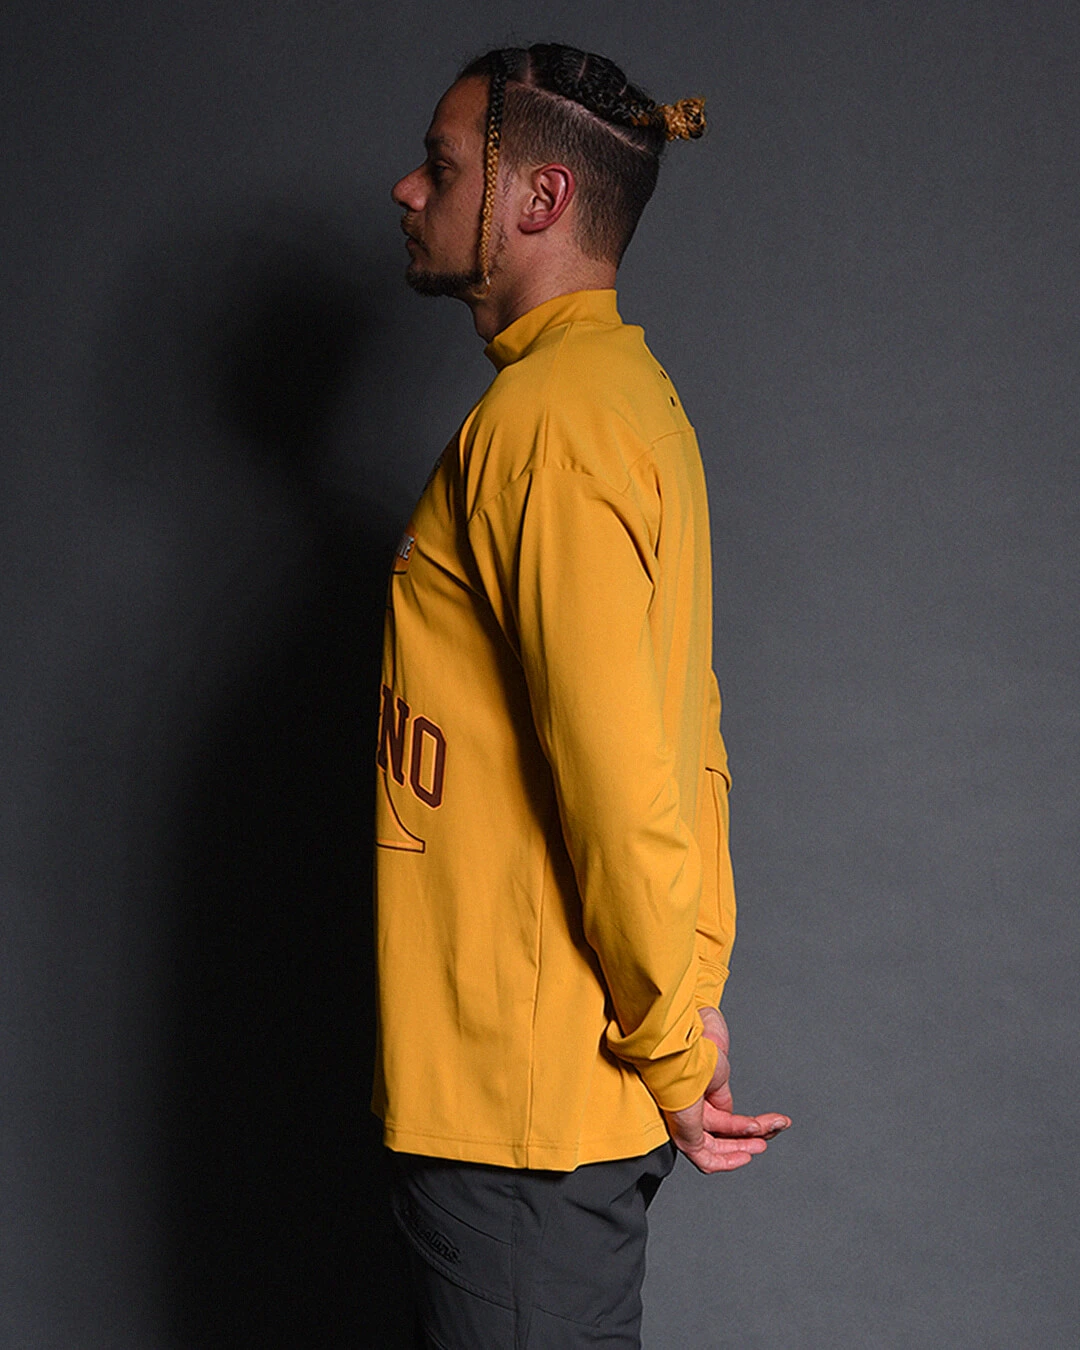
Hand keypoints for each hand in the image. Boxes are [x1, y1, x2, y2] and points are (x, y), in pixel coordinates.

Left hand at [661, 1007, 790, 1173]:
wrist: (688, 1042)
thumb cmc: (697, 1046)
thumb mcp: (721, 1070)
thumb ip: (724, 1092)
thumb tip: (731, 1110)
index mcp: (696, 1094)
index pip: (725, 1119)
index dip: (751, 1124)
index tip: (777, 1120)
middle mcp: (689, 1110)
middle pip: (724, 1134)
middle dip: (753, 1135)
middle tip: (775, 1129)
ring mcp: (685, 1123)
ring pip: (717, 1147)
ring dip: (744, 1146)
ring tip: (763, 1142)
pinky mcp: (684, 1134)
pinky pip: (705, 1159)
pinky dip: (728, 1160)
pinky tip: (745, 1155)